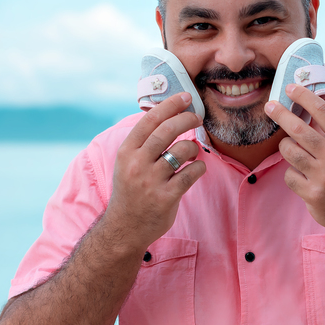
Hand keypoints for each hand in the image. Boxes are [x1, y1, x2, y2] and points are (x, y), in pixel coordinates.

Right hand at [107, 93, 206, 250]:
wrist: (125, 227)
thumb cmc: (131, 190)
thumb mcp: (127, 163)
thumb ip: (143, 142)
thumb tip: (167, 114)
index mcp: (127, 151)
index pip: (150, 120)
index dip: (170, 105)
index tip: (186, 97)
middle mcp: (137, 163)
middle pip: (167, 130)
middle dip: (187, 119)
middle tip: (197, 117)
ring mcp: (151, 181)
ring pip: (182, 150)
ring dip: (193, 147)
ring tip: (192, 153)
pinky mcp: (166, 197)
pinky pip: (191, 173)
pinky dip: (199, 167)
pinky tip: (196, 169)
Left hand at [265, 84, 324, 234]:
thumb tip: (307, 111)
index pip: (324, 112)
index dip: (305, 97)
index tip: (291, 88)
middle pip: (300, 129)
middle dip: (281, 114)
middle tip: (270, 106)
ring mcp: (323, 176)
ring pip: (290, 151)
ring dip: (286, 148)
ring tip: (291, 149)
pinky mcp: (312, 194)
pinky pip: (289, 175)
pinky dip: (292, 174)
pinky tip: (302, 178)